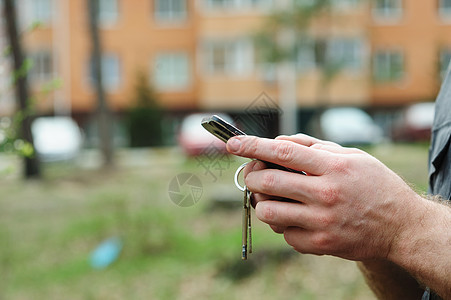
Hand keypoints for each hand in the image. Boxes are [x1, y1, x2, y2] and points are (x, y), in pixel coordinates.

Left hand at [227, 134, 422, 261]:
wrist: (401, 226)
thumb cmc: (374, 185)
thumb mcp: (351, 156)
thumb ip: (314, 146)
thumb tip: (278, 142)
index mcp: (333, 167)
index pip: (284, 152)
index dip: (253, 146)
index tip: (232, 143)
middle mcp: (326, 194)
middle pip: (268, 183)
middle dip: (251, 176)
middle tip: (253, 175)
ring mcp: (322, 222)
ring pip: (268, 212)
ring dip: (262, 203)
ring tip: (272, 198)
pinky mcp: (320, 245)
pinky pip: (284, 234)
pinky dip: (284, 224)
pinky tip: (297, 218)